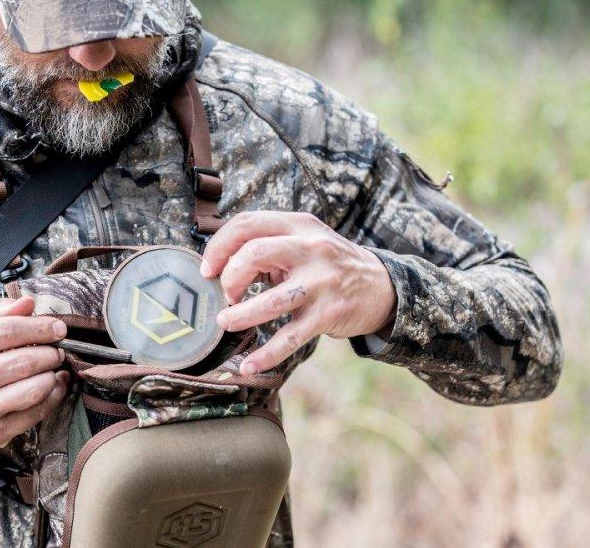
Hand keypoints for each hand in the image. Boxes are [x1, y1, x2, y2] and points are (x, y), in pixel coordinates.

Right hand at [0, 296, 68, 455]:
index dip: (39, 327)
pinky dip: (53, 396)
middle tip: (56, 349)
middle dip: (50, 352)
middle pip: (23, 361)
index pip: (6, 331)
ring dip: (52, 375)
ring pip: (34, 388)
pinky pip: (36, 412)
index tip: (57, 327)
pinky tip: (54, 386)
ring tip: (53, 367)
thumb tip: (27, 303)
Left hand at [200, 211, 395, 374]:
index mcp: (299, 225)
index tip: (207, 269)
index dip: (219, 246)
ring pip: (270, 300)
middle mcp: (310, 249)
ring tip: (226, 323)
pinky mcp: (328, 314)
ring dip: (240, 315)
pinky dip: (267, 355)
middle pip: (255, 253)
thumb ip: (269, 245)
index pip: (248, 223)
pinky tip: (250, 364)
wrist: (382, 286)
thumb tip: (220, 264)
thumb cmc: (328, 264)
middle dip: (229, 278)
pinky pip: (291, 337)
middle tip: (225, 295)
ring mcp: (321, 283)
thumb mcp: (304, 240)